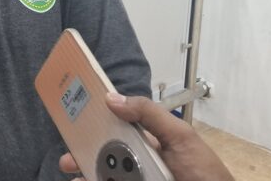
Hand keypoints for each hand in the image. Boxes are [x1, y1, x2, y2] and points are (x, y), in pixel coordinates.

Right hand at [59, 93, 233, 180]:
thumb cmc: (203, 170)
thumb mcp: (180, 136)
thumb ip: (149, 114)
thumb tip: (112, 98)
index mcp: (147, 141)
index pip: (116, 128)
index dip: (94, 124)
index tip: (74, 120)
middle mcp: (138, 161)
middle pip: (103, 154)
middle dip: (82, 153)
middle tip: (67, 158)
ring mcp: (135, 178)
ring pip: (104, 174)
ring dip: (86, 172)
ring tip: (74, 174)